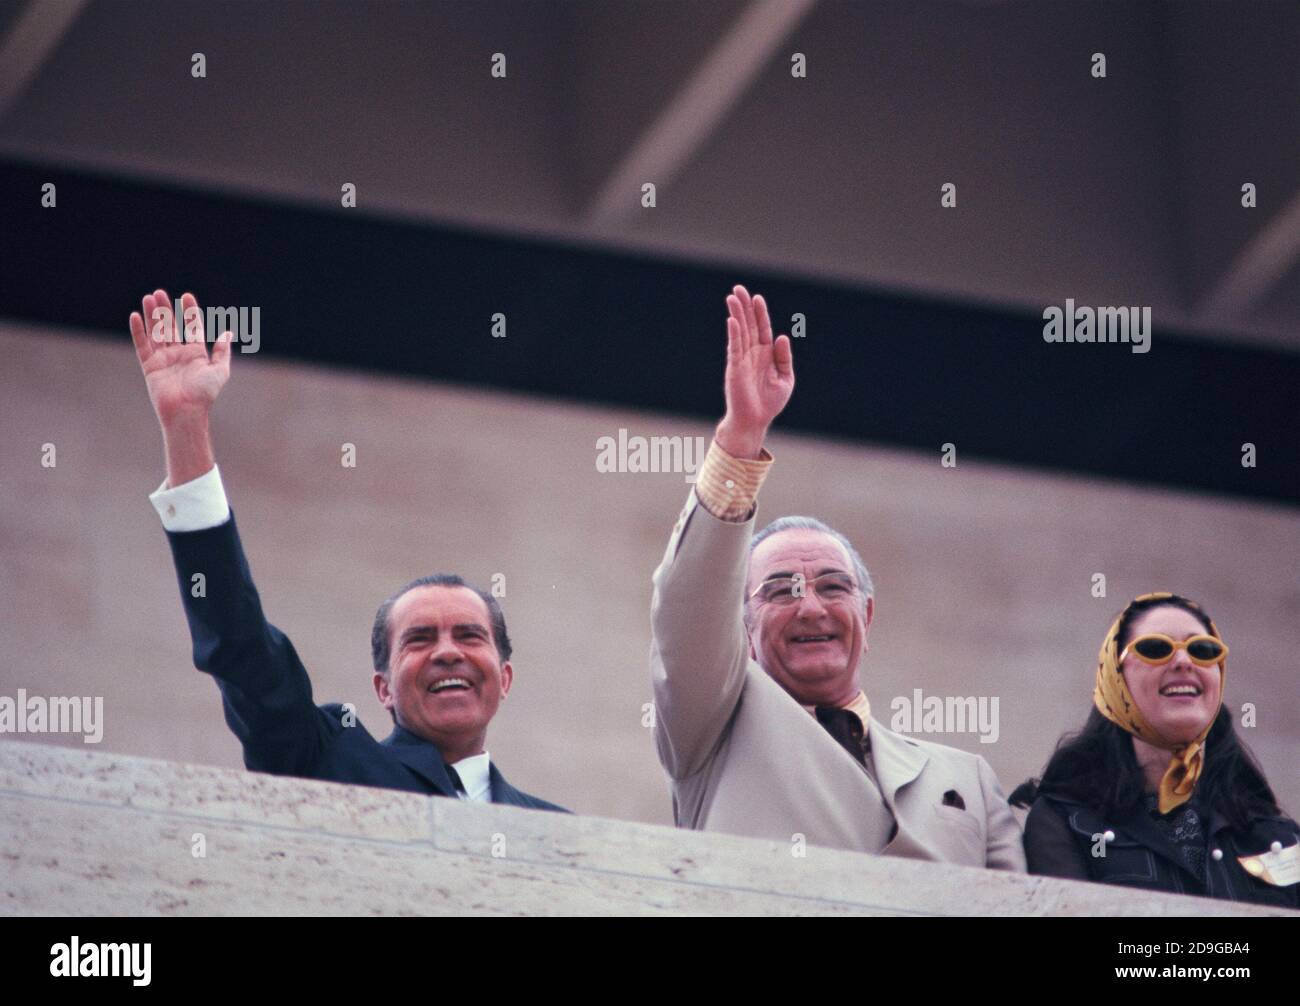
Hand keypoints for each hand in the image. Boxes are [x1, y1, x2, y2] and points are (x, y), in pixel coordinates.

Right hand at [129, 289, 232, 428]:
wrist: (186, 411)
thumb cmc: (205, 394)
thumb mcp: (220, 370)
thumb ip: (222, 351)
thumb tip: (228, 332)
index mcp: (196, 354)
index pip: (192, 327)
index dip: (189, 312)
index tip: (186, 296)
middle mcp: (179, 354)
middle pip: (171, 326)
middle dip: (166, 309)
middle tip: (160, 293)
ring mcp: (163, 359)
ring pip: (156, 332)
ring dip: (152, 315)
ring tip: (149, 297)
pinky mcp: (149, 366)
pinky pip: (142, 345)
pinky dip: (138, 331)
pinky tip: (136, 316)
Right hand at [715, 284, 793, 458]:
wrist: (755, 420)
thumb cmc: (769, 403)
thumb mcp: (785, 378)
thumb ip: (784, 357)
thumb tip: (780, 337)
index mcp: (766, 354)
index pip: (762, 328)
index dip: (760, 313)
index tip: (756, 297)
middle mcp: (753, 353)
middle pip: (749, 325)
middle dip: (744, 307)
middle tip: (738, 289)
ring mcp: (742, 359)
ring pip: (740, 332)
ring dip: (737, 314)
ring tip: (732, 297)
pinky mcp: (735, 367)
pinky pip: (734, 347)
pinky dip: (734, 333)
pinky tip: (733, 320)